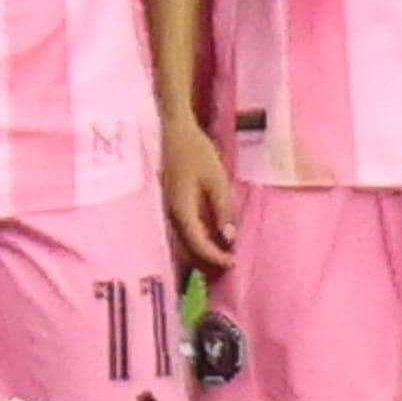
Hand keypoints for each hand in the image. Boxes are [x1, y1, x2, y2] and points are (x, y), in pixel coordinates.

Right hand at [158, 116, 243, 279]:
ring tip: (221, 259)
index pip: (198, 245)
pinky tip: (210, 241)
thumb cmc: (195, 151)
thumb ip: (223, 209)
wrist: (172, 132)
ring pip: (183, 244)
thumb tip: (229, 238)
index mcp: (182, 210)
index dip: (215, 258)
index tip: (232, 263)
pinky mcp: (171, 207)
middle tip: (228, 268)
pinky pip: (182, 233)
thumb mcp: (216, 179)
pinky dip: (196, 242)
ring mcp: (169, 213)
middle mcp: (171, 216)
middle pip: (187, 251)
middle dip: (207, 263)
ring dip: (201, 255)